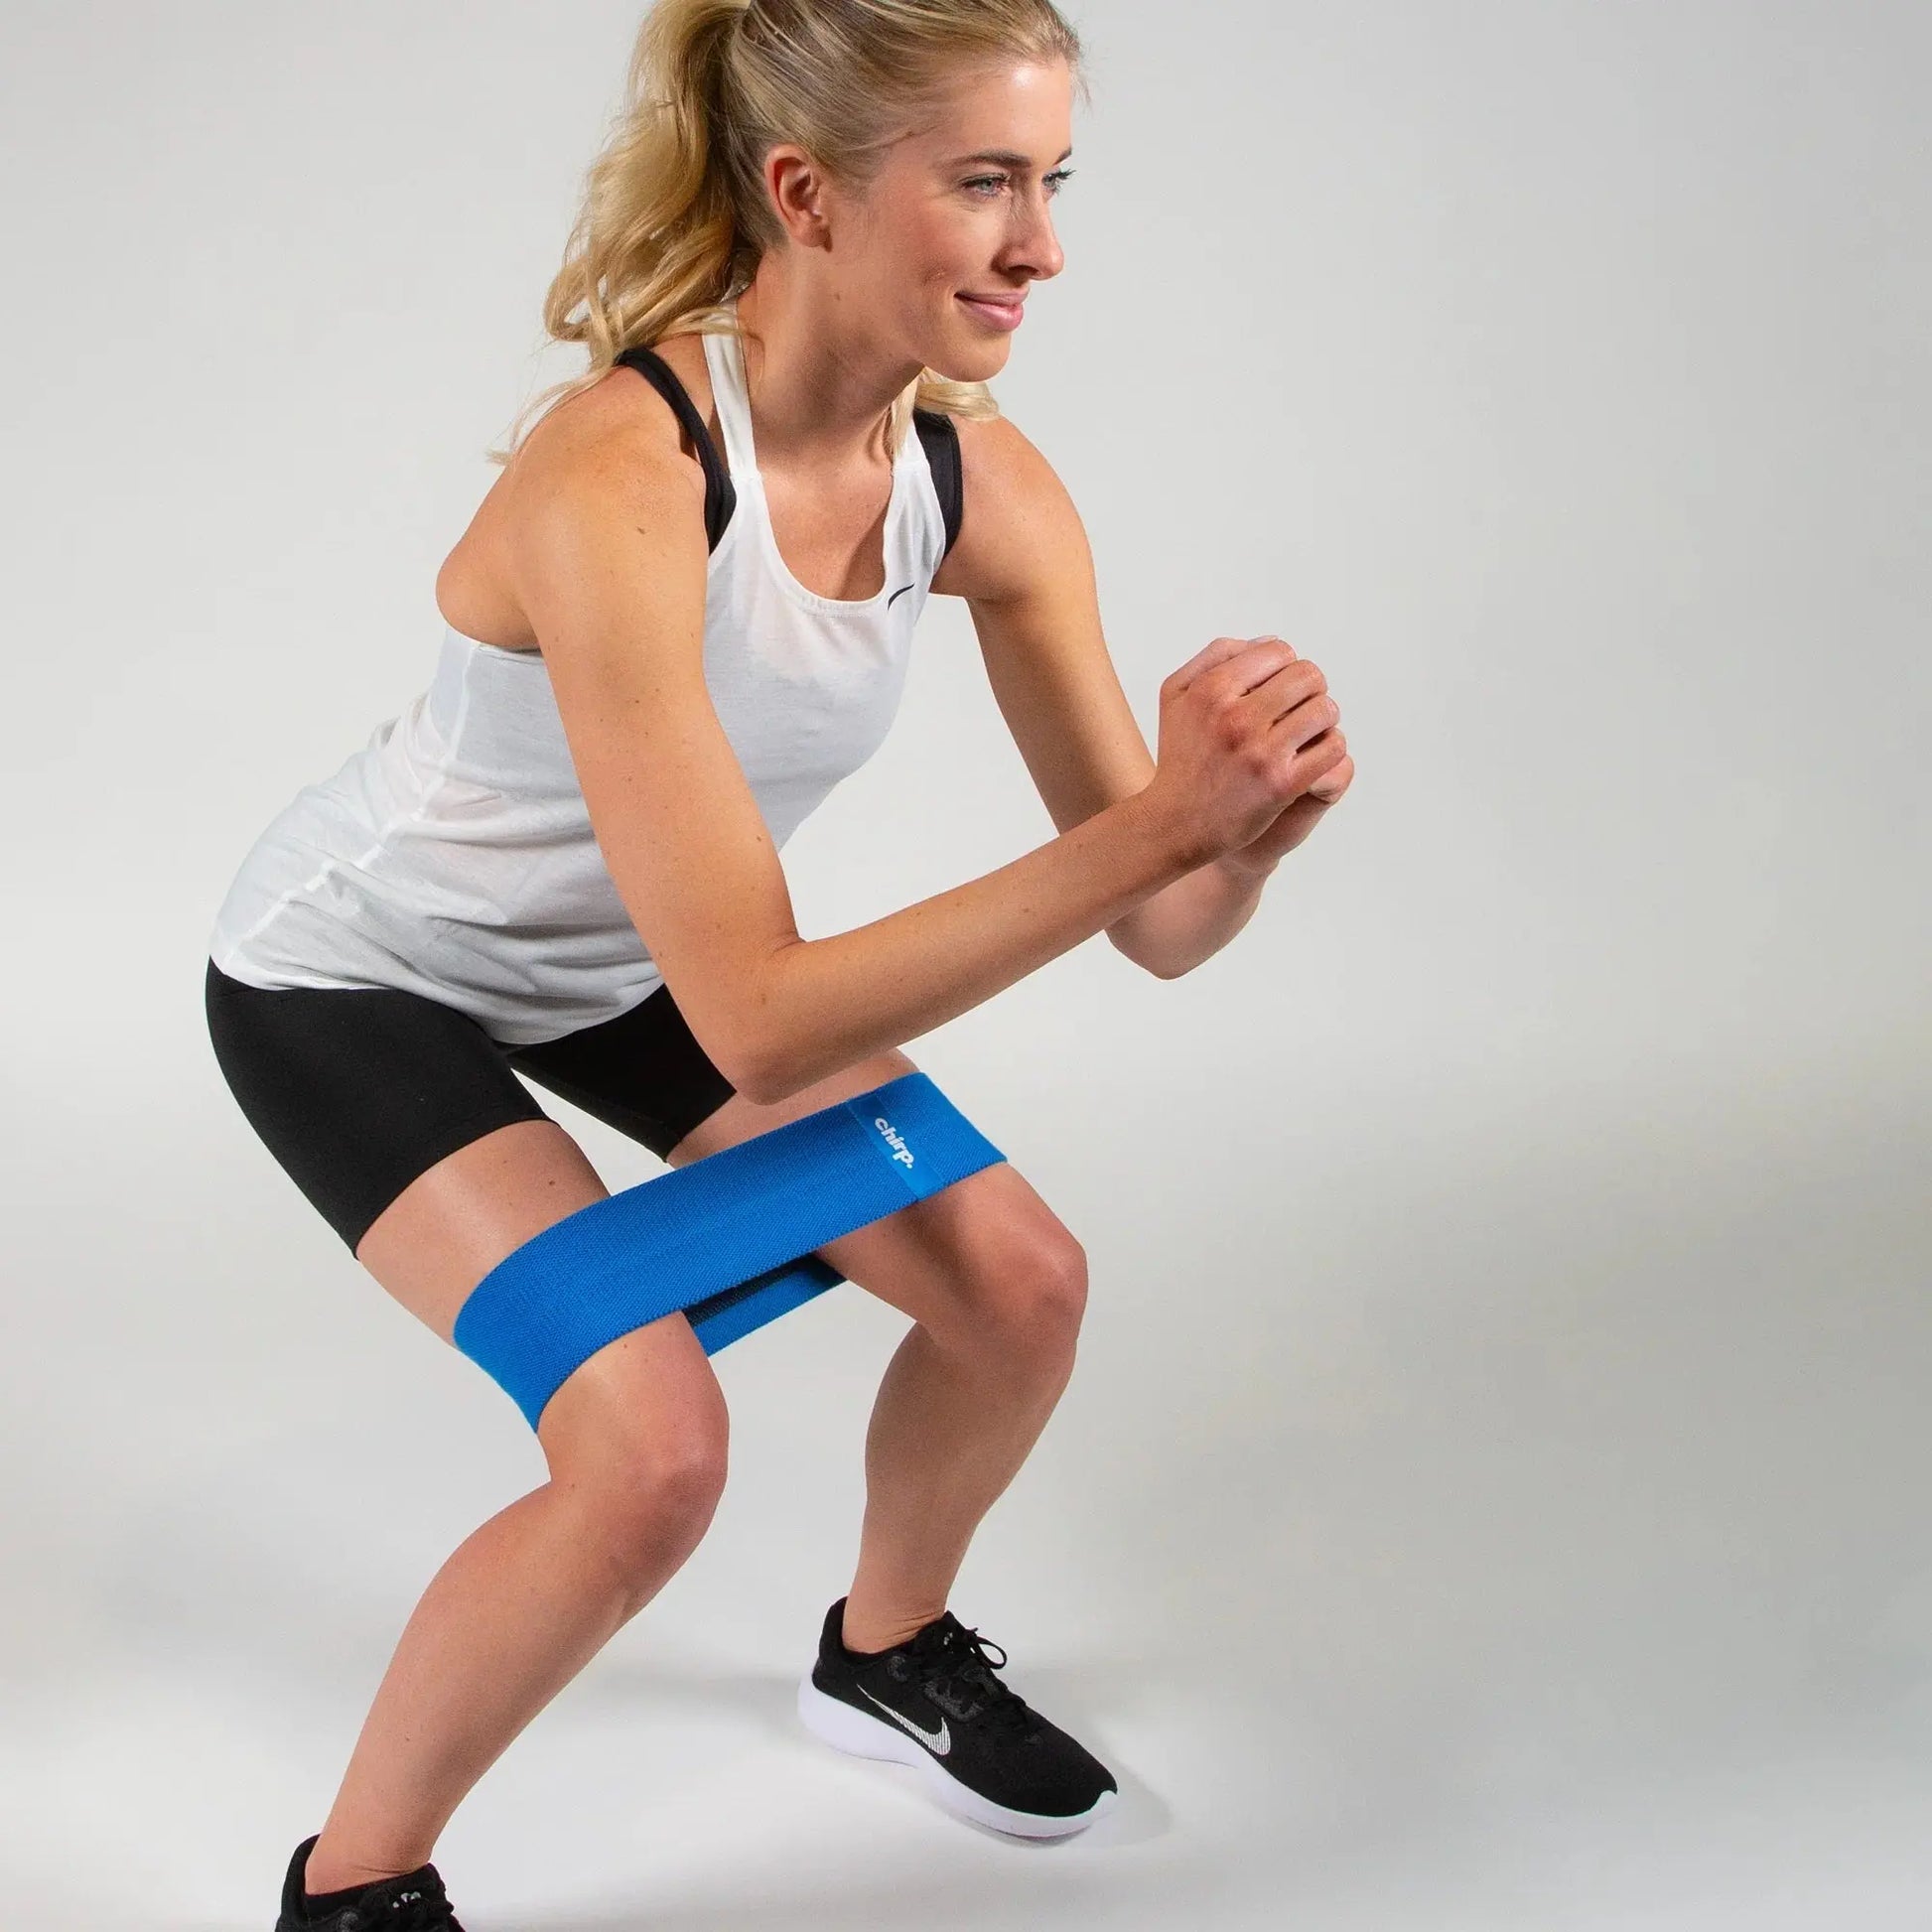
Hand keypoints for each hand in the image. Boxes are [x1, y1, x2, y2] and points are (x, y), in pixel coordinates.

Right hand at [1145, 634, 1349, 868]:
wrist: (1176, 823)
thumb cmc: (1181, 757)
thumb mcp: (1176, 695)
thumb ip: (1215, 656)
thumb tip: (1269, 642)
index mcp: (1211, 690)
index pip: (1279, 651)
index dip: (1286, 667)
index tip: (1278, 690)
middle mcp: (1235, 717)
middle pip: (1308, 676)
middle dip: (1310, 689)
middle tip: (1298, 710)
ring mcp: (1260, 752)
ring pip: (1325, 709)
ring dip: (1323, 718)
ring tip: (1307, 733)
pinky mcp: (1281, 784)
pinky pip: (1332, 747)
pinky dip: (1329, 748)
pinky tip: (1311, 757)